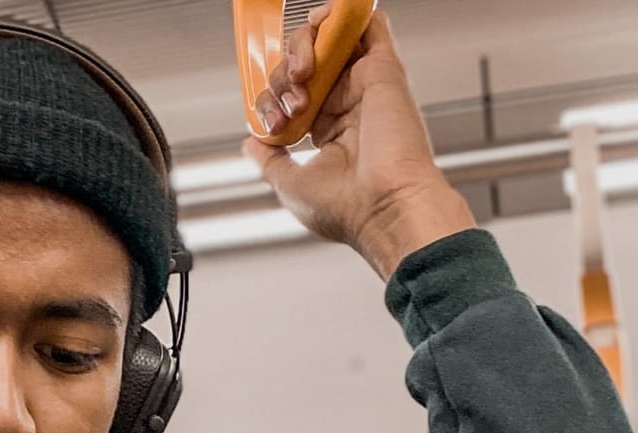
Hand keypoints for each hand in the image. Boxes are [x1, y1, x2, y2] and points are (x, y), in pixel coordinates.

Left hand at [242, 7, 474, 278]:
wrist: (385, 207)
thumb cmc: (346, 207)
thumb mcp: (291, 184)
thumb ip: (270, 160)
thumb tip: (252, 142)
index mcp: (331, 132)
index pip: (293, 95)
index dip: (271, 100)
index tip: (272, 124)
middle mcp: (349, 106)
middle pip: (304, 66)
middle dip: (282, 76)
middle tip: (290, 104)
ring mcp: (366, 85)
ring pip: (329, 41)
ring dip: (303, 44)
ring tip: (301, 72)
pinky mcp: (384, 69)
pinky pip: (368, 24)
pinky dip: (344, 15)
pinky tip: (324, 19)